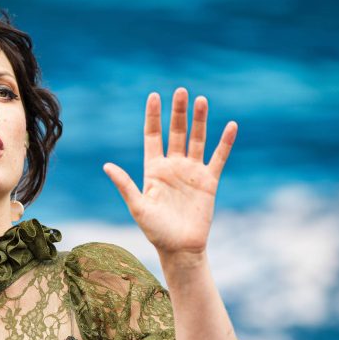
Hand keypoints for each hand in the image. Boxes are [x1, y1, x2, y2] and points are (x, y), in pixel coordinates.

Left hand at [103, 88, 235, 261]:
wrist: (180, 248)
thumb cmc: (156, 231)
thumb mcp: (138, 207)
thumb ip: (125, 185)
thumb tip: (107, 166)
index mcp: (153, 170)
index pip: (153, 136)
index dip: (153, 117)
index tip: (154, 96)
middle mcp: (173, 166)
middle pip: (176, 132)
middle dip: (178, 112)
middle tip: (181, 91)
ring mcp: (191, 172)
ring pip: (196, 139)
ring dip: (199, 121)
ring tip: (201, 99)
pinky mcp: (209, 181)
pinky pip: (218, 157)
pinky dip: (225, 142)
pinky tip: (231, 126)